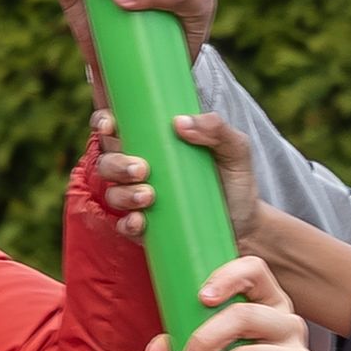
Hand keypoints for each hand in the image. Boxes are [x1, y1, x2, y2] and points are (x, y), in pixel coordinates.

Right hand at [83, 108, 257, 248]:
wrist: (247, 225)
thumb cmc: (235, 180)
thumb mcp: (234, 149)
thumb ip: (216, 128)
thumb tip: (180, 123)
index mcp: (153, 143)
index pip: (115, 128)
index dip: (103, 123)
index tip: (109, 124)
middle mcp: (139, 169)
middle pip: (107, 160)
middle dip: (117, 163)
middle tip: (142, 169)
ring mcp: (140, 199)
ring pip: (113, 192)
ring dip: (124, 193)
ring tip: (149, 196)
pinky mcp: (146, 228)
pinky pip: (124, 226)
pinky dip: (128, 223)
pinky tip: (140, 222)